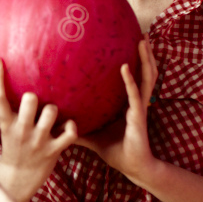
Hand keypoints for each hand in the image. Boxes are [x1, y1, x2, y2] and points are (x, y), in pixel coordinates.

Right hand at [0, 57, 76, 201]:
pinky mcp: (53, 152)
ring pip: (51, 112)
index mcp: (7, 124)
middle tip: (34, 100)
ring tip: (51, 114)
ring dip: (53, 110)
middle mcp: (21, 131)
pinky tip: (69, 126)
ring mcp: (38, 142)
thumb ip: (9, 111)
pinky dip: (72, 127)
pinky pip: (69, 133)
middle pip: (30, 100)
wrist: (16, 181)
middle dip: (34, 95)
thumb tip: (5, 86)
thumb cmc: (13, 149)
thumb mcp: (6, 129)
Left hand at [76, 35, 158, 182]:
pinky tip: (124, 68)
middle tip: (141, 34)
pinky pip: (134, 95)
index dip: (137, 61)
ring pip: (146, 78)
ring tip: (141, 41)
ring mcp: (139, 107)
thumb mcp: (92, 135)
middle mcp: (137, 102)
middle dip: (145, 54)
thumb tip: (56, 122)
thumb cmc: (115, 150)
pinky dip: (130, 80)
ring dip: (145, 59)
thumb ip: (76, 127)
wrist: (132, 167)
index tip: (132, 43)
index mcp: (129, 103)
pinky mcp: (138, 116)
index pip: (135, 77)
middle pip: (145, 72)